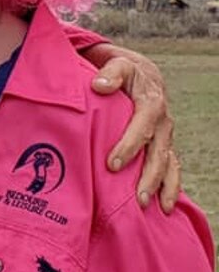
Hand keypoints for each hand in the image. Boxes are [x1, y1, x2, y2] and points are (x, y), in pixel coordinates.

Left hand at [86, 43, 181, 212]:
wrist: (142, 74)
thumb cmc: (123, 71)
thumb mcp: (118, 64)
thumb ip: (110, 73)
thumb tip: (99, 86)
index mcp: (151, 102)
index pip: (141, 126)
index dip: (128, 146)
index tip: (112, 164)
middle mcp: (162, 122)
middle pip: (158, 152)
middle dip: (147, 176)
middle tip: (135, 198)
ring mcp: (165, 136)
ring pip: (168, 164)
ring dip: (160, 187)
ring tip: (149, 206)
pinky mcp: (165, 146)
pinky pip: (173, 169)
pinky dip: (171, 188)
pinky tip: (165, 207)